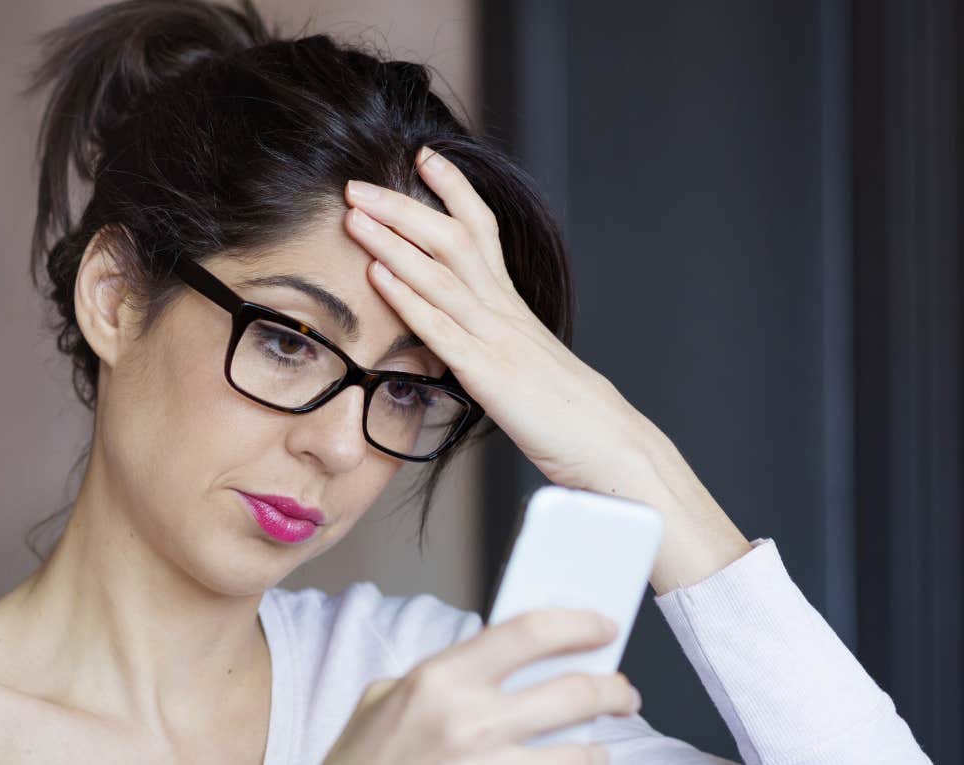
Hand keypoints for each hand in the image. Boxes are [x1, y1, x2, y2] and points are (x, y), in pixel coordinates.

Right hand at [321, 608, 638, 764]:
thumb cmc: (363, 761)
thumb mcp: (384, 700)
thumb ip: (440, 675)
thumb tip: (501, 657)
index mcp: (439, 680)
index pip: (529, 632)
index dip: (578, 624)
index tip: (603, 626)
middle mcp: (469, 724)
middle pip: (574, 692)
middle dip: (614, 689)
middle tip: (623, 691)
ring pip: (581, 752)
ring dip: (598, 746)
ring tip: (596, 743)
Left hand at [343, 146, 751, 594]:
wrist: (609, 445)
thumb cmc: (566, 412)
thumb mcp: (525, 361)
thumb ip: (494, 337)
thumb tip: (464, 331)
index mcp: (511, 303)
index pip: (482, 227)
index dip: (453, 188)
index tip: (424, 154)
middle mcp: (503, 308)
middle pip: (451, 237)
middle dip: (400, 206)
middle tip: (356, 183)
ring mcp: (496, 337)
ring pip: (440, 273)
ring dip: (392, 241)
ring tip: (354, 215)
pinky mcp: (488, 373)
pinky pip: (441, 327)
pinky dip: (407, 297)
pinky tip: (377, 275)